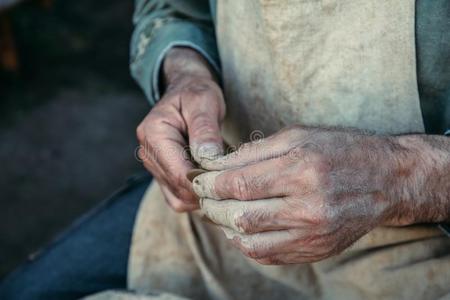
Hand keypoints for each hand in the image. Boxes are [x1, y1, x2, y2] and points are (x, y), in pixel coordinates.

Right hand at [137, 47, 224, 211]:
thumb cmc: (196, 93)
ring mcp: (154, 167)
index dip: (206, 182)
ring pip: (179, 199)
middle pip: (178, 189)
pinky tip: (214, 182)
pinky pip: (179, 198)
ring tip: (225, 179)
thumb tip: (208, 159)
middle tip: (234, 180)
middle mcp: (148, 154)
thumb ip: (205, 130)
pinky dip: (198, 196)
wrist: (186, 90)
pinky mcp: (163, 175)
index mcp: (154, 134)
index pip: (178, 173)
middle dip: (207, 189)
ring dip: (203, 195)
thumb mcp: (204, 102)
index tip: (232, 180)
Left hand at [192, 126, 423, 263]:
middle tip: (203, 195)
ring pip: (249, 239)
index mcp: (301, 170)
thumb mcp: (299, 136)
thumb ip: (254, 151)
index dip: (209, 184)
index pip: (237, 184)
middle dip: (211, 205)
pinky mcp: (317, 250)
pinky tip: (240, 229)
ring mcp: (313, 234)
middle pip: (239, 215)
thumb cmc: (341, 150)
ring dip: (224, 226)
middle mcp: (308, 206)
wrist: (387, 180)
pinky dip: (245, 243)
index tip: (198, 178)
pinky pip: (268, 255)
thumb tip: (215, 164)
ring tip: (218, 210)